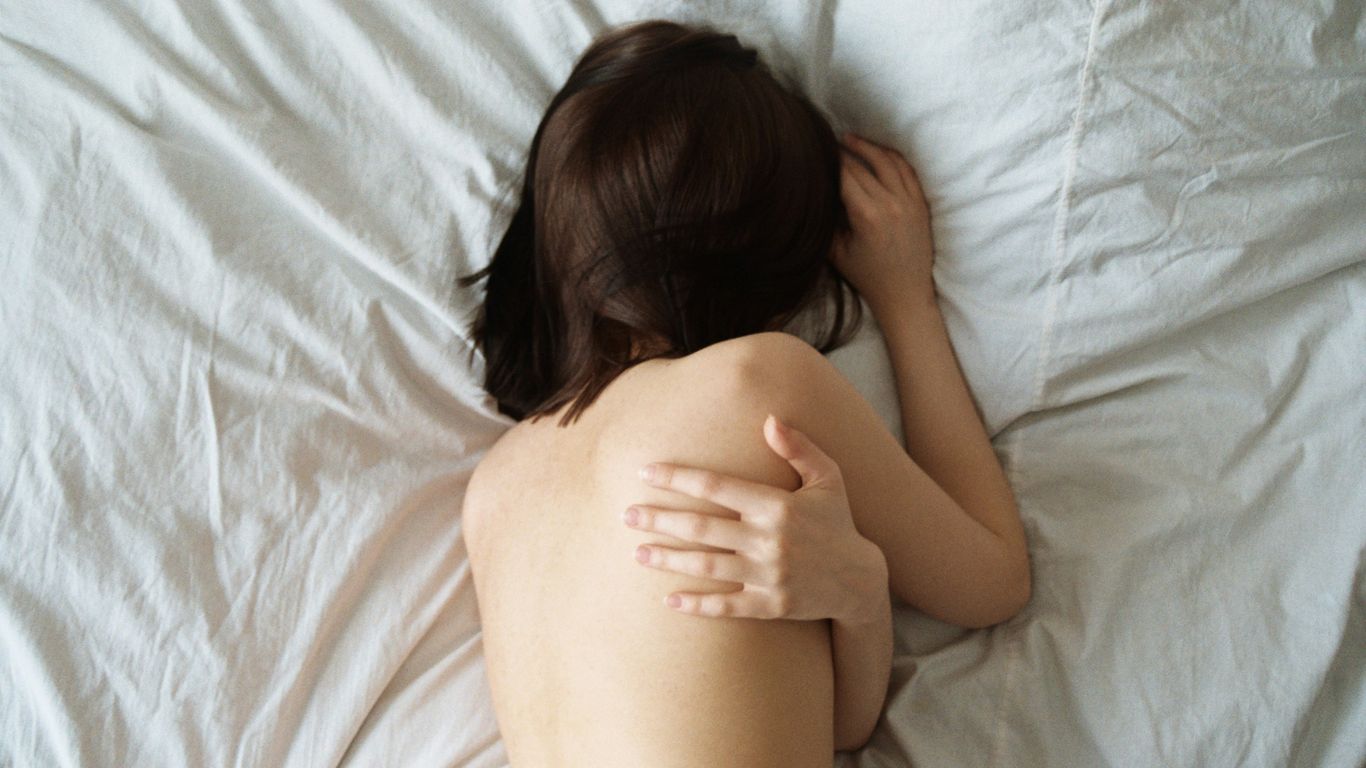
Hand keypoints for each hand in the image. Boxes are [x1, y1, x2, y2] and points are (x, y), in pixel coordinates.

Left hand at [623, 415, 887, 623]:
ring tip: (638, 553)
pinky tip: (669, 600)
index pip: (717, 487)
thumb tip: (769, 419)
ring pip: (708, 566)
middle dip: (660, 520)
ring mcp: (769, 576)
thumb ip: (799, 447)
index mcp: (778, 505)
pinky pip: (726, 607)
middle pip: (702, 527)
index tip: (646, 473)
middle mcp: (771, 541)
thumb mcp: (828, 478)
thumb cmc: (836, 520)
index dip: (678, 478)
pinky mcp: (770, 606)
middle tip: (626, 515)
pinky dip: (697, 605)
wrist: (859, 580)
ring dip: (668, 560)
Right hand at [833, 132, 935, 311]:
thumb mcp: (836, 253)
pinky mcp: (921, 204)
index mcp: (867, 216)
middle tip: (829, 141)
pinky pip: (907, 171)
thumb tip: (815, 193)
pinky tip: (879, 152)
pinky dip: (892, 157)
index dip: (830, 160)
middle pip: (864, 165)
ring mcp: (910, 202)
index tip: (818, 151)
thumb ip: (826, 222)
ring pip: (888, 161)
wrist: (905, 294)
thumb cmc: (868, 276)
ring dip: (869, 147)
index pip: (845, 175)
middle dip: (844, 151)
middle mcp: (891, 204)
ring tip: (851, 139)